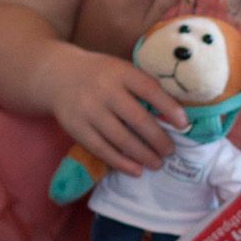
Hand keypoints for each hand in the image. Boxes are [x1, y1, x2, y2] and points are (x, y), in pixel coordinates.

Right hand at [54, 48, 187, 175]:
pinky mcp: (76, 128)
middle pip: (136, 118)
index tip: (184, 123)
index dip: (169, 107)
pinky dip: (121, 163)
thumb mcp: (121, 70)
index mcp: (120, 72)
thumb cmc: (101, 75)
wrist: (56, 75)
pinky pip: (101, 149)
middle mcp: (104, 90)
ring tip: (157, 163)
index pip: (149, 89)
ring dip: (143, 154)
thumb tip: (174, 114)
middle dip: (158, 138)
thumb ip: (142, 86)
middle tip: (171, 151)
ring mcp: (88, 110)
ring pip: (120, 138)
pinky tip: (136, 170)